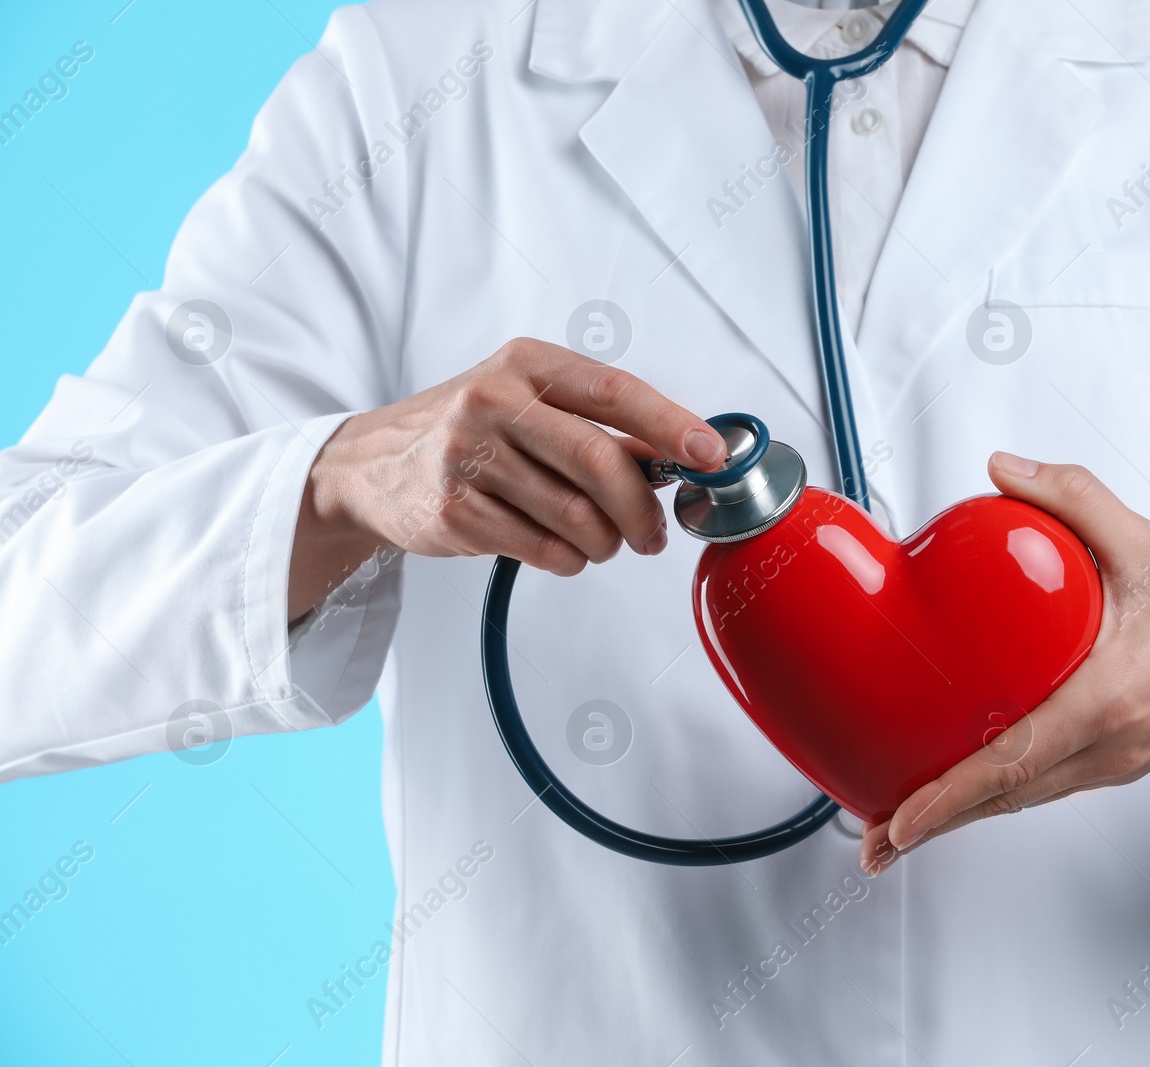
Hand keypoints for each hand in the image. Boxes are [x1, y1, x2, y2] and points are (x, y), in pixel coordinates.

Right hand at [288, 338, 726, 620]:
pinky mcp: (453, 511)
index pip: (615, 392)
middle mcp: (492, 400)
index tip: (711, 456)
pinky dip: (567, 559)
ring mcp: (467, 456)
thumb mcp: (531, 405)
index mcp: (525, 364)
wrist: (371, 466)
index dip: (672, 426)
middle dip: (642, 510)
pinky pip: (542, 549)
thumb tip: (684, 455)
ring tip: (600, 543)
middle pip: (600, 463)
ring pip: (576, 517)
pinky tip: (560, 550)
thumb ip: (603, 427)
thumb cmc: (470, 430)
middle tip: (653, 535)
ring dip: (603, 543)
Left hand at [860, 452, 1149, 874]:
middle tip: (874, 841)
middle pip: (1008, 797)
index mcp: (1112, 701)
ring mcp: (1122, 761)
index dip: (949, 797)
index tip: (899, 822)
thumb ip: (1072, 498)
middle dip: (937, 823)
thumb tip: (1003, 469)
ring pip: (1028, 796)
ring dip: (967, 813)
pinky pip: (1053, 784)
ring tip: (906, 824)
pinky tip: (974, 784)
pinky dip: (1005, 792)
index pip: (1013, 761)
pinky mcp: (1129, 758)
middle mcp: (1113, 746)